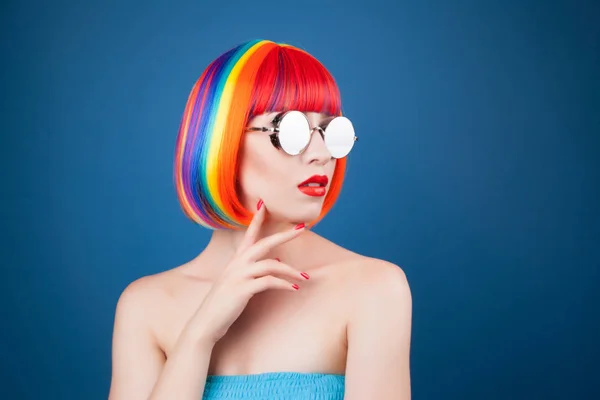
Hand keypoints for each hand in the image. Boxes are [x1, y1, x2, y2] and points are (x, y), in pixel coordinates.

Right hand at [190, 200, 307, 344]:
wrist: (205, 324)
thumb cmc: (223, 305)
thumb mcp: (237, 283)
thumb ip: (254, 271)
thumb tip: (276, 261)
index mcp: (235, 261)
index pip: (248, 234)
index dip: (256, 219)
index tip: (264, 203)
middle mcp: (236, 264)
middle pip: (264, 243)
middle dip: (285, 235)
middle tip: (303, 227)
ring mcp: (238, 276)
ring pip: (271, 264)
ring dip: (291, 270)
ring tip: (304, 278)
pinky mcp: (242, 289)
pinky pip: (269, 282)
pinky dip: (283, 284)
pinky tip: (293, 289)